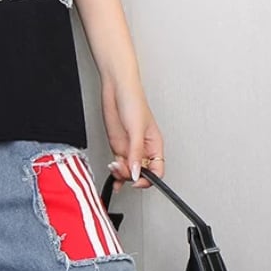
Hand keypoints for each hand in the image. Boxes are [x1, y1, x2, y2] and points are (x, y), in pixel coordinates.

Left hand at [101, 75, 163, 192]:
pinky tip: (113, 179)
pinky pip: (119, 165)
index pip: (157, 171)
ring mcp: (130, 148)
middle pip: (141, 173)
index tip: (137, 180)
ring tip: (114, 166)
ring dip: (121, 173)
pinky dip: (116, 174)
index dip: (149, 179)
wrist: (116, 90)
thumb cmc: (133, 101)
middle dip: (131, 174)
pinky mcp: (118, 146)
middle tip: (121, 167)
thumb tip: (136, 173)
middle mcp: (143, 149)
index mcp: (155, 145)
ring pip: (129, 170)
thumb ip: (135, 153)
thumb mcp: (136, 129)